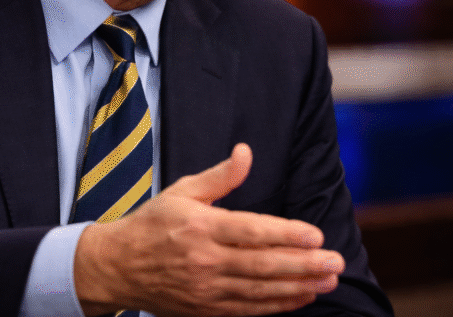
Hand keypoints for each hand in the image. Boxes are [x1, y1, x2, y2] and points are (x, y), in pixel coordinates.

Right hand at [73, 143, 344, 316]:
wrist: (117, 267)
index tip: (315, 234)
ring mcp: (206, 289)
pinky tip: (302, 296)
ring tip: (329, 279)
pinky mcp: (205, 310)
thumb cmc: (152, 223)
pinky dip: (278, 305)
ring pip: (260, 290)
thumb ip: (220, 176)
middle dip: (304, 264)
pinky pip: (249, 309)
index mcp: (200, 226)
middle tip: (336, 261)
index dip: (286, 234)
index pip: (251, 231)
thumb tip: (246, 152)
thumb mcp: (182, 191)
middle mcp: (205, 260)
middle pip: (262, 264)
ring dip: (298, 286)